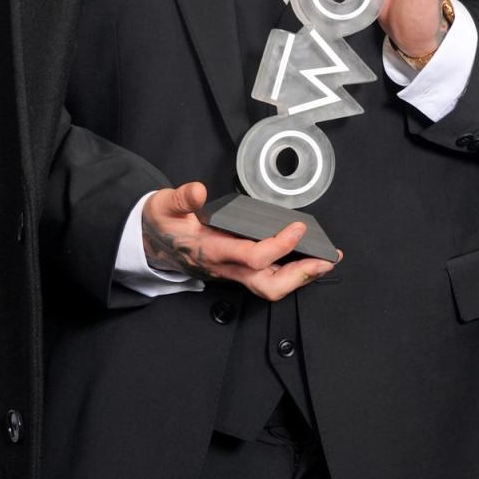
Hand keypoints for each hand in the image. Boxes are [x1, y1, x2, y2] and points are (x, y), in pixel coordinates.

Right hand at [141, 182, 340, 300]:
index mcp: (211, 250)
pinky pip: (267, 279)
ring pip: (269, 286)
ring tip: (325, 261)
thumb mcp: (163, 206)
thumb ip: (181, 198)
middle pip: (267, 284)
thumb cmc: (161, 224)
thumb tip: (198, 191)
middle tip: (326, 259)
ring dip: (300, 277)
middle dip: (300, 275)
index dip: (278, 244)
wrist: (151, 243)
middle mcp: (225, 267)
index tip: (297, 228)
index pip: (252, 256)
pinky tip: (305, 260)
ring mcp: (231, 272)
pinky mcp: (236, 270)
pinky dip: (290, 272)